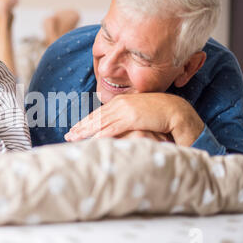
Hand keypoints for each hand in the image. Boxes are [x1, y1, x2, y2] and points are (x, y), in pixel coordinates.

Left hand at [64, 93, 203, 145]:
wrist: (174, 109)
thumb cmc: (157, 112)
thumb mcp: (138, 112)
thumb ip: (125, 116)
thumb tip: (117, 125)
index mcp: (119, 102)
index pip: (98, 113)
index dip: (85, 121)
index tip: (75, 128)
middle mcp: (118, 104)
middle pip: (95, 117)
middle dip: (80, 127)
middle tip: (68, 135)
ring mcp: (124, 110)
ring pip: (100, 122)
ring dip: (85, 131)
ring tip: (73, 139)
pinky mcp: (131, 118)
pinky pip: (112, 128)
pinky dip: (100, 135)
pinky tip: (91, 140)